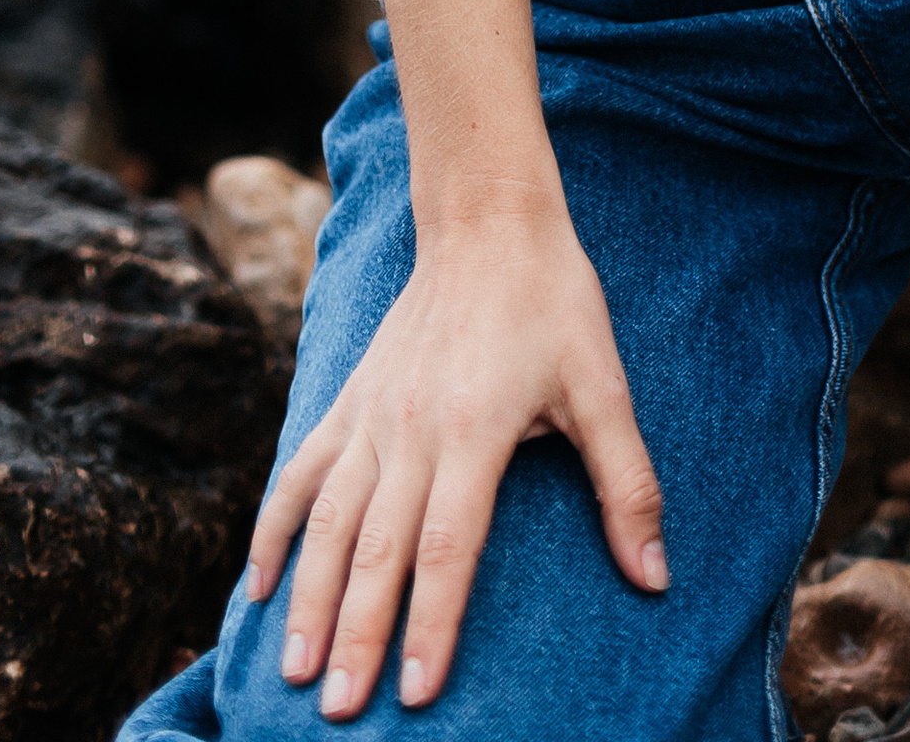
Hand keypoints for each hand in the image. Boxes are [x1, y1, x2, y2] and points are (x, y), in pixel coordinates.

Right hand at [245, 191, 665, 716]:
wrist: (487, 217)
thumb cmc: (554, 301)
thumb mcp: (603, 386)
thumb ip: (626, 485)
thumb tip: (655, 577)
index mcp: (472, 430)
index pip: (445, 547)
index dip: (430, 624)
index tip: (416, 694)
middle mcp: (409, 427)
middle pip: (376, 549)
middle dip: (357, 635)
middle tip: (339, 710)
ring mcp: (370, 413)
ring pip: (326, 519)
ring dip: (306, 597)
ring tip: (295, 669)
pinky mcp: (348, 398)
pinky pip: (300, 472)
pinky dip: (272, 528)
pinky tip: (254, 585)